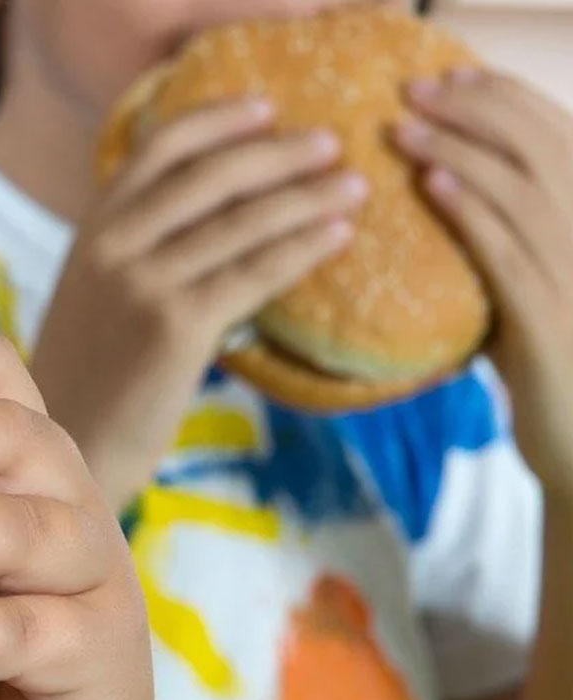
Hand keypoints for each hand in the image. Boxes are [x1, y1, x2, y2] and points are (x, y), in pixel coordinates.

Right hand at [32, 98, 365, 508]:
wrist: (66, 446)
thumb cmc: (92, 376)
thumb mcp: (97, 295)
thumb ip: (138, 249)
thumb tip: (219, 218)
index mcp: (93, 229)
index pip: (158, 146)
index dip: (217, 120)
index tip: (267, 108)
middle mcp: (113, 245)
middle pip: (210, 175)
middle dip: (278, 153)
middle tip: (331, 144)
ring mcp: (142, 283)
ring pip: (241, 222)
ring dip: (307, 197)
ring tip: (354, 186)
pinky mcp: (175, 327)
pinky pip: (254, 274)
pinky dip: (302, 249)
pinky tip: (338, 237)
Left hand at [396, 69, 572, 479]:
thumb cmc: (551, 363)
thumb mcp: (533, 287)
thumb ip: (506, 239)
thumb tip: (442, 187)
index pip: (557, 136)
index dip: (504, 98)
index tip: (449, 76)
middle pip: (540, 148)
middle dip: (474, 109)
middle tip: (412, 89)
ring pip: (520, 190)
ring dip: (457, 149)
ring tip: (402, 127)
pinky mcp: (551, 316)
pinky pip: (506, 250)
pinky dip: (469, 209)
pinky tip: (431, 183)